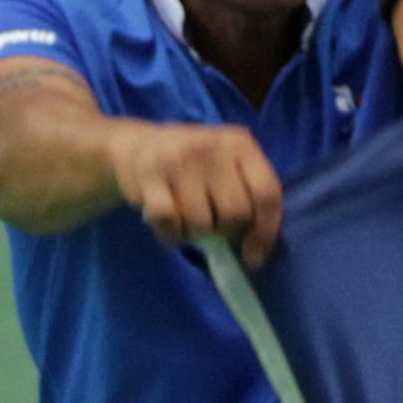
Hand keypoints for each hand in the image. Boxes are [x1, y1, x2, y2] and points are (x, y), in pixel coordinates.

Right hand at [110, 120, 287, 265]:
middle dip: (226, 232)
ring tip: (187, 220)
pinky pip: (169, 222)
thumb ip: (248, 196)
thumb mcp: (228, 167)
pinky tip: (170, 228)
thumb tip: (255, 252)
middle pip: (235, 213)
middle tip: (213, 227)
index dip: (265, 233)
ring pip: (201, 223)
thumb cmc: (194, 166)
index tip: (253, 258)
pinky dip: (171, 236)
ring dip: (195, 235)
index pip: (266, 195)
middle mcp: (212, 146)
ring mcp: (179, 158)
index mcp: (241, 144)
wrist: (137, 145)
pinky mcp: (149, 173)